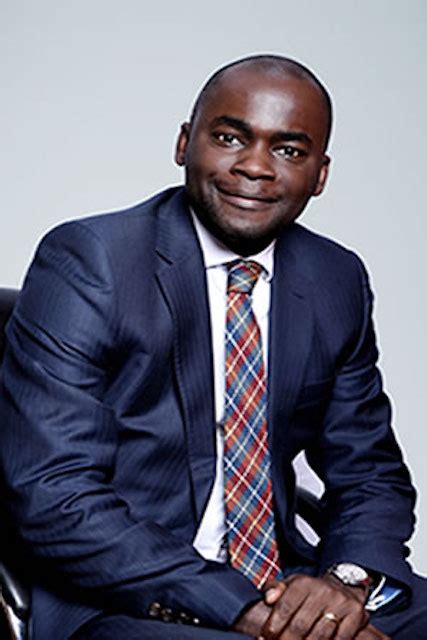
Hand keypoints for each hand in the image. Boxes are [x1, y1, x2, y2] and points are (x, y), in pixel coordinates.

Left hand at [260, 575, 389, 638]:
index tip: (264, 638)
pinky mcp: (356, 615)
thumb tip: (268, 599)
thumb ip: (273, 589)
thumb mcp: (290, 585)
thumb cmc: (310, 592)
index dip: (272, 628)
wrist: (344, 586)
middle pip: (300, 626)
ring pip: (319, 636)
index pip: (284, 608)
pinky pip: (341, 639)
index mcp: (302, 583)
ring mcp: (340, 603)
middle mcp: (322, 591)